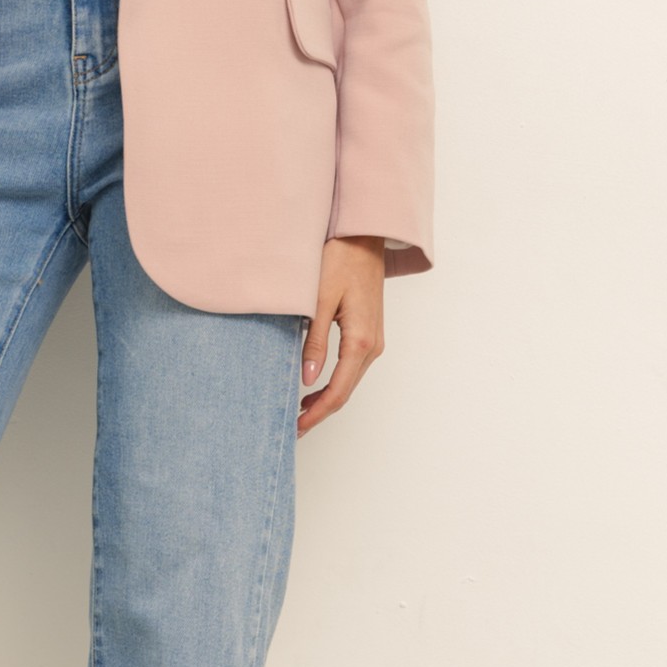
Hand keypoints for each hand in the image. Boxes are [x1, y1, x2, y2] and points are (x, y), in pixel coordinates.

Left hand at [298, 237, 384, 436]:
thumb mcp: (319, 301)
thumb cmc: (340, 261)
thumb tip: (307, 380)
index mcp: (360, 341)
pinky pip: (352, 368)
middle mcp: (372, 345)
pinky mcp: (369, 333)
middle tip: (293, 427)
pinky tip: (314, 387)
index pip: (338, 391)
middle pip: (345, 392)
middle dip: (320, 412)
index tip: (296, 428)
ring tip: (299, 412)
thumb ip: (314, 341)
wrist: (363, 238)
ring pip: (350, 382)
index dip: (317, 414)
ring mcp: (374, 340)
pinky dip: (334, 383)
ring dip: (326, 399)